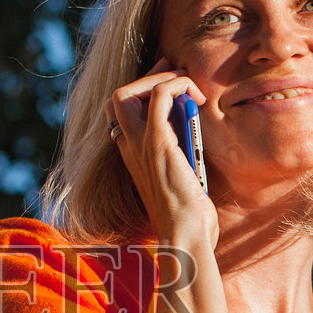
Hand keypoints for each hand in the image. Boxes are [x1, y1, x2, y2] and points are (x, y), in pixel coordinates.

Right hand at [106, 58, 216, 244]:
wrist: (184, 236)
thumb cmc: (188, 219)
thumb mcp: (181, 181)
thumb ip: (182, 157)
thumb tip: (195, 136)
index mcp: (131, 158)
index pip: (122, 114)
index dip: (143, 90)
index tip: (169, 81)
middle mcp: (128, 149)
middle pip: (116, 99)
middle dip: (147, 79)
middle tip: (176, 76)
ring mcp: (139, 145)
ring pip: (128, 92)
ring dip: (161, 78)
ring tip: (188, 86)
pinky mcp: (157, 142)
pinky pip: (160, 95)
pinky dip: (177, 84)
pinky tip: (196, 97)